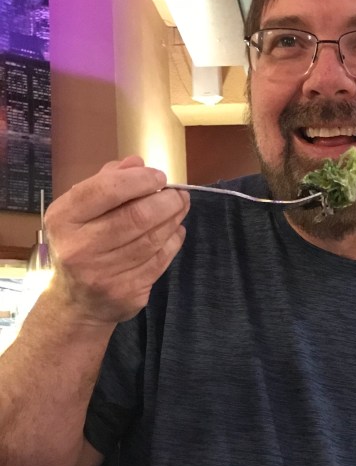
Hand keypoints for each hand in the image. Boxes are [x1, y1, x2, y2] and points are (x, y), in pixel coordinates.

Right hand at [44, 155, 189, 324]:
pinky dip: (173, 241)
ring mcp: (103, 273)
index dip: (139, 179)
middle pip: (136, 216)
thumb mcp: (80, 211)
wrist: (75, 302)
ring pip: (152, 239)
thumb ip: (107, 183)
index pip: (105, 190)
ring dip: (174, 219)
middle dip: (166, 200)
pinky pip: (160, 260)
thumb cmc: (80, 244)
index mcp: (64, 219)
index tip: (159, 176)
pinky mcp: (126, 292)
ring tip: (180, 207)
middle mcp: (79, 247)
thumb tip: (137, 163)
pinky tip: (176, 231)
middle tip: (178, 194)